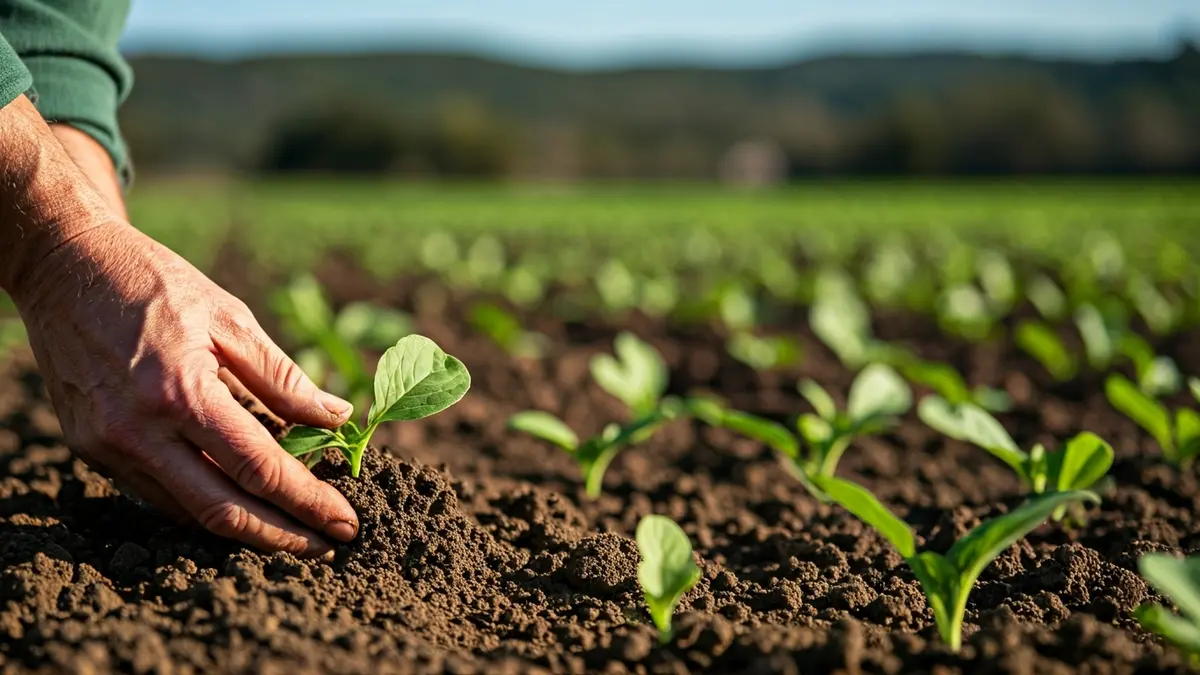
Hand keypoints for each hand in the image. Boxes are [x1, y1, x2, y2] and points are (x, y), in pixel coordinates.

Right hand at [11, 219, 358, 556]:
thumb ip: (283, 378)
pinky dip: (202, 504)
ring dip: (245, 528)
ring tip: (294, 532)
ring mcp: (108, 445)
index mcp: (182, 393)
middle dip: (282, 536)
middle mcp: (139, 430)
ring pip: (187, 511)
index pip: (259, 468)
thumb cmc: (155, 283)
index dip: (308, 501)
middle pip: (223, 509)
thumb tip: (337, 418)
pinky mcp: (90, 448)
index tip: (345, 522)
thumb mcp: (230, 318)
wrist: (65, 266)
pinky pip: (156, 493)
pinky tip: (240, 505)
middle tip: (329, 548)